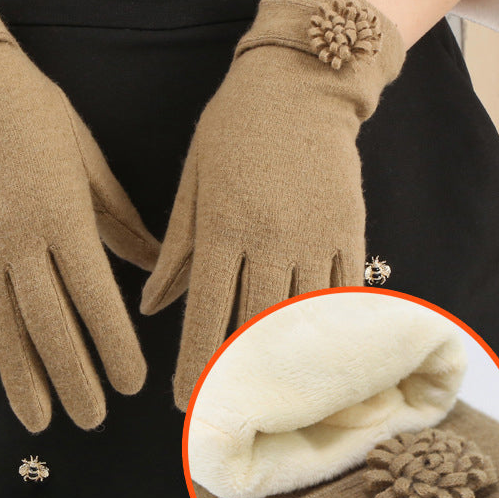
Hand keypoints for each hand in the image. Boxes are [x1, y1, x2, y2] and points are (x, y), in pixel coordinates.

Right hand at [0, 0, 158, 430]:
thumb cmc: (41, 119)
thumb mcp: (92, 164)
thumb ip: (122, 221)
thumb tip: (155, 266)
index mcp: (65, 217)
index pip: (95, 297)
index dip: (113, 345)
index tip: (132, 384)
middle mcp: (21, 239)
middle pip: (49, 324)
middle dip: (73, 376)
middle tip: (93, 419)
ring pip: (2, 325)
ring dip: (21, 377)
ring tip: (39, 421)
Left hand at [141, 0, 405, 408]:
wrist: (299, 83)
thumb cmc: (233, 131)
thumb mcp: (192, 182)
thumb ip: (176, 249)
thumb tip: (150, 307)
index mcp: (221, 227)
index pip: (205, 312)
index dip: (196, 363)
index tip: (187, 403)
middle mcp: (268, 239)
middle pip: (255, 327)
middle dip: (241, 377)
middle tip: (230, 414)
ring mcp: (314, 236)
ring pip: (303, 317)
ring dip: (291, 366)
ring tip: (279, 404)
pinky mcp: (349, 229)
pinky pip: (344, 290)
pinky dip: (335, 329)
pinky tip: (328, 361)